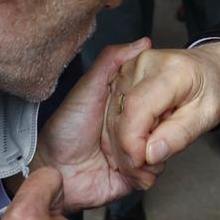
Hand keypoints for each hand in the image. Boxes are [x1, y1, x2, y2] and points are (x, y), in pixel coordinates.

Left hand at [39, 39, 154, 208]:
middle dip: (157, 128)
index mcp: (127, 105)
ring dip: (148, 151)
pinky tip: (127, 167)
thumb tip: (143, 43)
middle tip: (141, 130)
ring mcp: (136, 152)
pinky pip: (154, 173)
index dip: (161, 100)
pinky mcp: (136, 176)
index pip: (158, 98)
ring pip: (163, 149)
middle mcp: (134, 128)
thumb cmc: (65, 130)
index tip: (158, 102)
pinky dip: (145, 172)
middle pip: (165, 125)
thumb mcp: (88, 88)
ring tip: (126, 152)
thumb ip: (111, 61)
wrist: (54, 171)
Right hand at [109, 41, 219, 169]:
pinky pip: (111, 114)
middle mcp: (143, 65)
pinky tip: (138, 146)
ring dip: (123, 147)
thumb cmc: (211, 87)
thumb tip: (150, 154)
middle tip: (147, 172)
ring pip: (111, 118)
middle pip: (121, 115)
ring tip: (147, 160)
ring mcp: (128, 70)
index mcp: (170, 71)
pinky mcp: (121, 79)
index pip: (137, 107)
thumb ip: (180, 136)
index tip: (141, 163)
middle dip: (128, 152)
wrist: (209, 68)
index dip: (133, 140)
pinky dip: (120, 137)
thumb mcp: (207, 116)